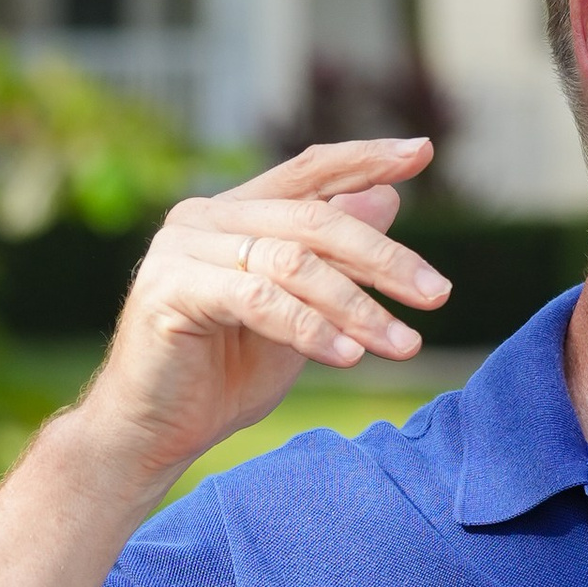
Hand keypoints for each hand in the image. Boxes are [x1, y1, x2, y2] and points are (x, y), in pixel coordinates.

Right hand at [71, 136, 445, 496]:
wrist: (150, 434)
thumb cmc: (222, 378)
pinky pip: (259, 299)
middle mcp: (205, 218)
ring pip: (293, 262)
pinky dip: (310, 328)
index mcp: (235, 214)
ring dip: (357, 306)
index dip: (364, 159)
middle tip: (437, 294)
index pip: (308, 174)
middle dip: (384, 258)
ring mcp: (182, 250)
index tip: (422, 151)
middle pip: (314, 221)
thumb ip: (334, 263)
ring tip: (403, 345)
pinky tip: (349, 356)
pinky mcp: (170, 290)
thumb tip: (387, 199)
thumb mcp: (300, 316)